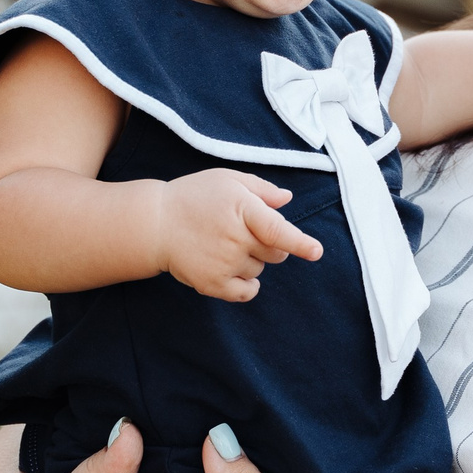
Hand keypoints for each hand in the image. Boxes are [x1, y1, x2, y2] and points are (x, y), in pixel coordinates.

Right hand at [153, 169, 322, 301]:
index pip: (278, 230)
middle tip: (244, 232)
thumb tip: (288, 200)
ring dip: (252, 260)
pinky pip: (247, 291)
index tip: (316, 252)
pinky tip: (233, 270)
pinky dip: (248, 285)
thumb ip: (260, 189)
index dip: (300, 243)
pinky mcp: (213, 284)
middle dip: (270, 244)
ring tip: (224, 244)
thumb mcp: (226, 180)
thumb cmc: (194, 197)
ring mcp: (225, 263)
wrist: (155, 223)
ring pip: (260, 269)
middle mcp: (236, 239)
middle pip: (276, 253)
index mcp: (243, 209)